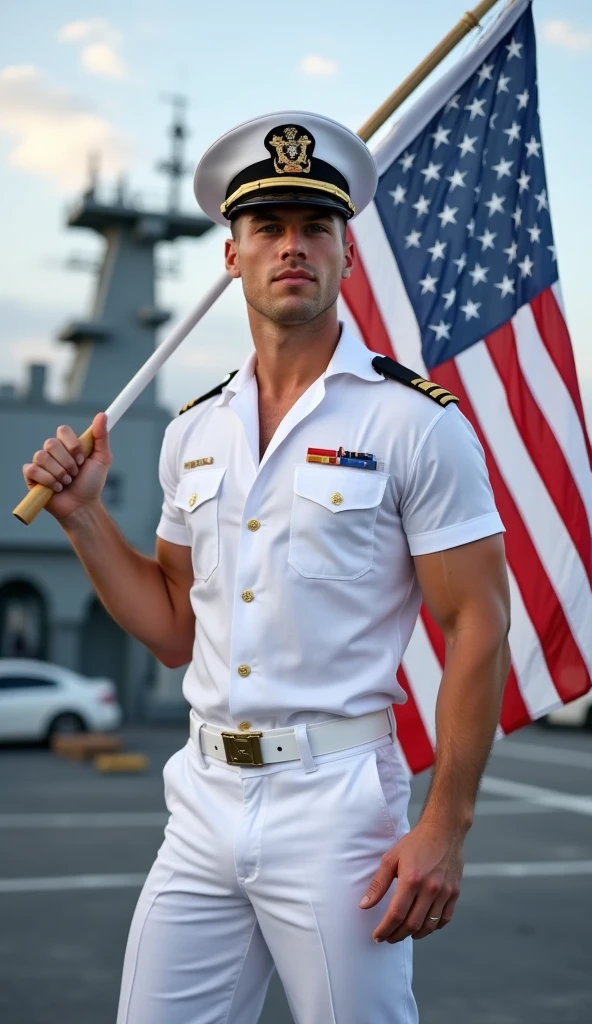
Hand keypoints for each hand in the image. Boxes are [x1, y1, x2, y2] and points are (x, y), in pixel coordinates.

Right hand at [22, 413, 111, 521]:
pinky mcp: (31, 477)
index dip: (72, 444)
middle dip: (67, 462)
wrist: (83, 506)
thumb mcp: (102, 459)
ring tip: (67, 483)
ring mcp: (41, 464)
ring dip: (59, 473)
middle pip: (51, 443)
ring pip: (42, 456)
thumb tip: (102, 414)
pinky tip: (56, 489)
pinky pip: (33, 470)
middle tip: (75, 474)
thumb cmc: (92, 483)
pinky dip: (47, 480)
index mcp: (67, 445)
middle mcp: (52, 451)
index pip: (62, 430)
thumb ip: (101, 436)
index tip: (82, 459)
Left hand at [359, 820, 462, 942]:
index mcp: (411, 879)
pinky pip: (444, 919)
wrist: (443, 831)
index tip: (377, 936)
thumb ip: (378, 884)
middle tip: (387, 937)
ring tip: (403, 933)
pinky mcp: (454, 893)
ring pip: (429, 926)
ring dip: (414, 934)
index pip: (396, 914)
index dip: (385, 929)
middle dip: (397, 935)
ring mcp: (445, 892)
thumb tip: (364, 905)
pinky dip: (433, 928)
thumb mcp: (391, 858)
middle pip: (412, 924)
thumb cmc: (415, 843)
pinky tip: (422, 926)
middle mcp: (430, 888)